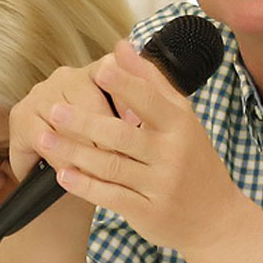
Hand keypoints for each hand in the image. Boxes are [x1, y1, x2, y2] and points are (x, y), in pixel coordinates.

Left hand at [29, 39, 244, 253]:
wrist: (217, 217)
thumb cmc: (194, 160)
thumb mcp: (182, 118)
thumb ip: (151, 81)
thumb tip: (122, 45)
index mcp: (180, 124)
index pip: (149, 99)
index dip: (124, 84)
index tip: (98, 70)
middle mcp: (172, 153)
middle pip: (122, 134)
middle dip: (85, 122)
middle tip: (53, 110)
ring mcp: (161, 184)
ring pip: (111, 166)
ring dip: (74, 153)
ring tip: (45, 140)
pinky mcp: (149, 212)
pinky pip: (111, 196)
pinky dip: (85, 186)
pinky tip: (62, 175)